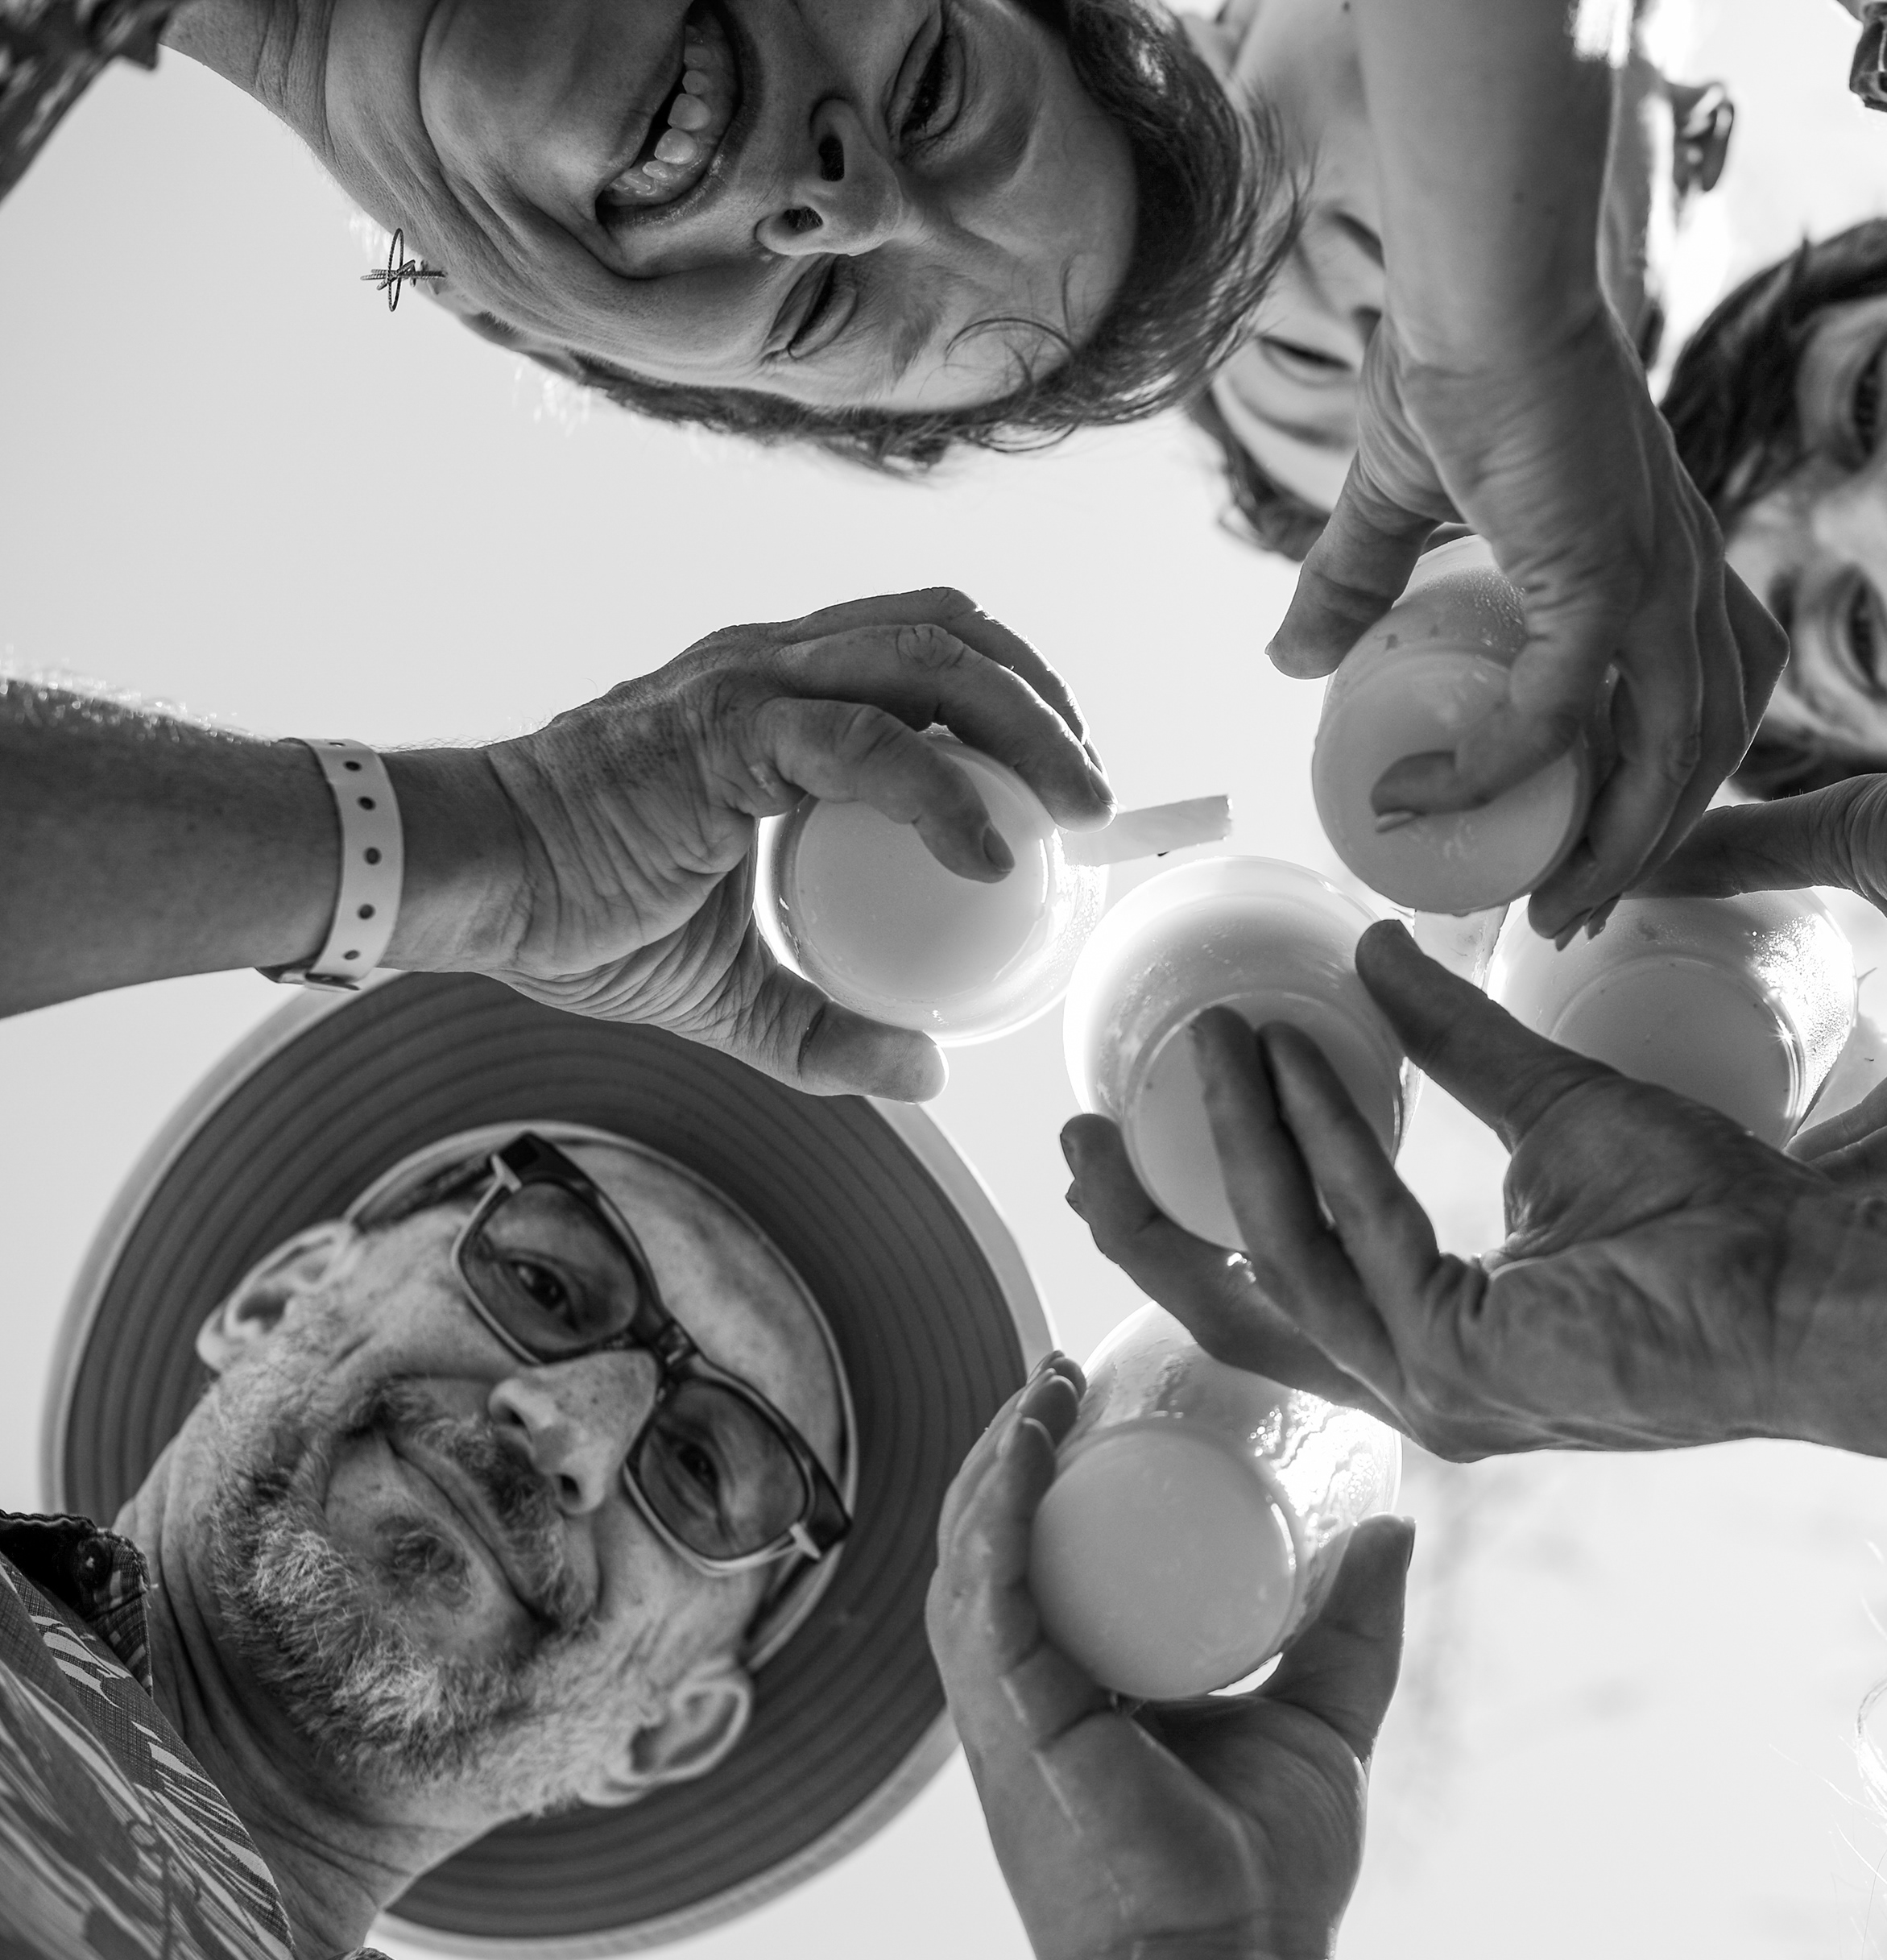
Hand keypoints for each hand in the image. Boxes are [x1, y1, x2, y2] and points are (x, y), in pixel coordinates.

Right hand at [400, 589, 1109, 1101]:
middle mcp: (771, 665)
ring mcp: (747, 684)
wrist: (462, 889)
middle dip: (1047, 702)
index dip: (1018, 697)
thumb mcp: (729, 990)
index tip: (1069, 783)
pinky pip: (865, 742)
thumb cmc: (573, 917)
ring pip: (928, 658)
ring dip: (1027, 727)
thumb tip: (926, 1073)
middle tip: (1097, 799)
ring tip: (1078, 810)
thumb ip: (826, 1027)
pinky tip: (990, 853)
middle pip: (952, 632)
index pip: (929, 653)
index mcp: (778, 700)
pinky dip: (945, 790)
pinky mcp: (721, 729)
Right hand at [926, 1359, 1413, 1959]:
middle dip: (1010, 1447)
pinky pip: (984, 1597)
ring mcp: (1006, 1709)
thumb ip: (1352, 1626)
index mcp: (1077, 1692)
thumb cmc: (1264, 1876)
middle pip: (987, 1545)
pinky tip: (1025, 1450)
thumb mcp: (1322, 1718)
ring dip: (998, 1459)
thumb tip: (1393, 1523)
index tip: (1086, 1397)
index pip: (1036, 1564)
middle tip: (1060, 1371)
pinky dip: (998, 1515)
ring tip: (1044, 1385)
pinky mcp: (1012, 1721)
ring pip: (970, 1556)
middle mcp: (1025, 1695)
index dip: (1044, 1478)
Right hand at [1064, 922, 1886, 1461]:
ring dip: (1238, 1146)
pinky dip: (1323, 1146)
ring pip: (1284, 1264)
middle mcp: (1420, 1386)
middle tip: (1078, 1120)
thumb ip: (1460, 1047)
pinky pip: (1360, 1242)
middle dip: (1148, 1217)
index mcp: (1438, 1341)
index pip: (1284, 1275)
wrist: (1822, 1290)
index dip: (1205, 1192)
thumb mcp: (1561, 1110)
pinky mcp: (1464, 1373)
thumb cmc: (1727, 1221)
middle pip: (1235, 1306)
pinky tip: (1300, 1062)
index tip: (1161, 1088)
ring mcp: (1436, 1393)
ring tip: (1211, 1035)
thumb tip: (1369, 950)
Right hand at [1267, 309, 1784, 937]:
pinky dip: (1500, 768)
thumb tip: (1293, 659)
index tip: (1590, 846)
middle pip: (1709, 747)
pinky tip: (1433, 797)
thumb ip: (1359, 578)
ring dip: (1614, 841)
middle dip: (1650, 844)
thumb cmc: (1455, 354)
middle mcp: (1686, 576)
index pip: (1705, 694)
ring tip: (1547, 902)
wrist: (1477, 285)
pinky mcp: (1608, 576)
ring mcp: (1660, 579)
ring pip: (1674, 756)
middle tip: (1574, 911)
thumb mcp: (1405, 492)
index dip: (1664, 781)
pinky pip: (1562, 714)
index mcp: (1664, 555)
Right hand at [1645, 728, 1886, 1204]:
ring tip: (1718, 1194)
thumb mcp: (1849, 843)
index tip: (1733, 1138)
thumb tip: (1644, 854)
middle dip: (1810, 1188)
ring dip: (1811, 1197)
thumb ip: (1751, 856)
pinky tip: (1758, 1181)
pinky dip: (1832, 1182)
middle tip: (1708, 1184)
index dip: (1825, 1138)